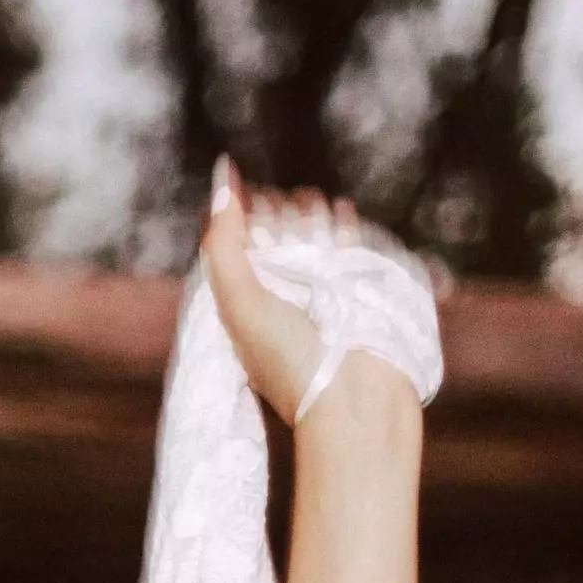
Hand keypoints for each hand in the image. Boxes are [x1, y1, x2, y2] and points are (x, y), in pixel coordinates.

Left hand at [201, 160, 335, 421]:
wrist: (355, 401)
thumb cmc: (292, 360)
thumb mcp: (241, 303)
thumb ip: (224, 245)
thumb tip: (222, 181)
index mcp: (248, 305)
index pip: (242, 243)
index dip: (248, 217)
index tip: (259, 208)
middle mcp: (284, 298)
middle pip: (280, 234)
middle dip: (285, 213)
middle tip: (293, 213)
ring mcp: (324, 295)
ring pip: (316, 236)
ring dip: (315, 216)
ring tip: (319, 211)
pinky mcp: (361, 294)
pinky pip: (351, 248)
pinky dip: (346, 227)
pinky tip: (344, 214)